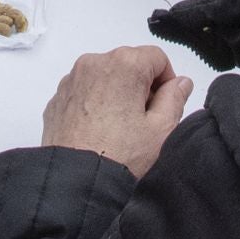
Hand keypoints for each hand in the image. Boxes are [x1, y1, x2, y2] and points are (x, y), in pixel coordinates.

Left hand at [40, 46, 192, 177]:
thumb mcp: (161, 129)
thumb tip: (181, 83)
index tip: (164, 106)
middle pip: (130, 64)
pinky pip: (84, 91)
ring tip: (119, 130)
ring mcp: (72, 79)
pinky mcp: (58, 98)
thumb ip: (175, 98)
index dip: (167, 82)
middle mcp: (94, 63)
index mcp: (124, 64)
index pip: (157, 57)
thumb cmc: (118, 155)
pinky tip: (99, 131)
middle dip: (141, 88)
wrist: (74, 181)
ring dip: (117, 95)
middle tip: (143, 122)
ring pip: (106, 77)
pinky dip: (94, 104)